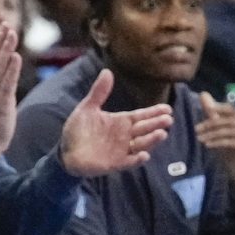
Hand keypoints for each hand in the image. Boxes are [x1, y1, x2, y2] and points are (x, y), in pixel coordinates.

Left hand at [57, 68, 173, 176]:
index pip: (142, 116)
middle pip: (145, 129)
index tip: (167, 109)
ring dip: (152, 140)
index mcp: (121, 122)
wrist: (66, 152)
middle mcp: (126, 135)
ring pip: (142, 144)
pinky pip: (130, 161)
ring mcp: (123, 149)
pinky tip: (144, 155)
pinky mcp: (116, 163)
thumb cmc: (78, 130)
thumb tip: (107, 71)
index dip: (154, 112)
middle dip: (157, 124)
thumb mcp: (87, 108)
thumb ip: (99, 92)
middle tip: (168, 120)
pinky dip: (137, 159)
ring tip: (161, 134)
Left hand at [196, 93, 234, 198]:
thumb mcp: (218, 132)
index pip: (232, 109)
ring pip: (230, 130)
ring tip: (200, 139)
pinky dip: (219, 143)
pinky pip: (233, 143)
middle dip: (211, 123)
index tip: (205, 110)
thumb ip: (212, 114)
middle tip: (196, 129)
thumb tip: (203, 95)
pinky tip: (208, 146)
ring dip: (213, 134)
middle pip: (230, 119)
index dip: (219, 107)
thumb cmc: (230, 152)